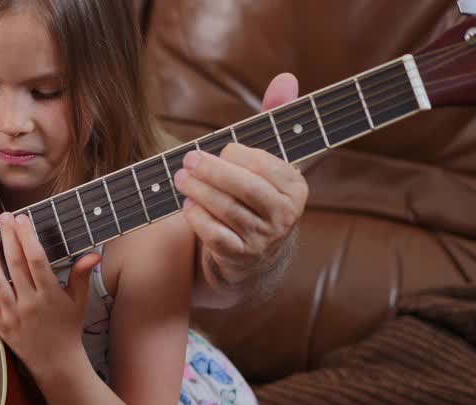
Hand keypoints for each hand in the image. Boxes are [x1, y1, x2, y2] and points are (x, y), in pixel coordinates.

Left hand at [0, 212, 100, 376]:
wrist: (56, 362)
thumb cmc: (68, 328)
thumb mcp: (80, 301)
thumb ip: (82, 275)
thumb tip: (94, 254)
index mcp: (50, 295)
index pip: (37, 260)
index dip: (27, 237)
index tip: (22, 218)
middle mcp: (30, 304)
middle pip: (15, 265)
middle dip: (9, 238)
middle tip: (4, 216)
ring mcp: (12, 314)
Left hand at [174, 72, 309, 299]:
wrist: (255, 252)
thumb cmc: (257, 193)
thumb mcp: (268, 158)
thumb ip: (275, 118)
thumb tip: (285, 77)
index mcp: (295, 186)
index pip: (266, 164)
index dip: (239, 155)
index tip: (221, 148)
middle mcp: (285, 214)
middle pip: (245, 188)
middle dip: (213, 171)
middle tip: (187, 159)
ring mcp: (263, 238)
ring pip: (228, 211)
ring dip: (199, 192)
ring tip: (179, 178)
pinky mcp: (240, 257)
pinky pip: (216, 236)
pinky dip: (198, 219)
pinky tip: (186, 205)